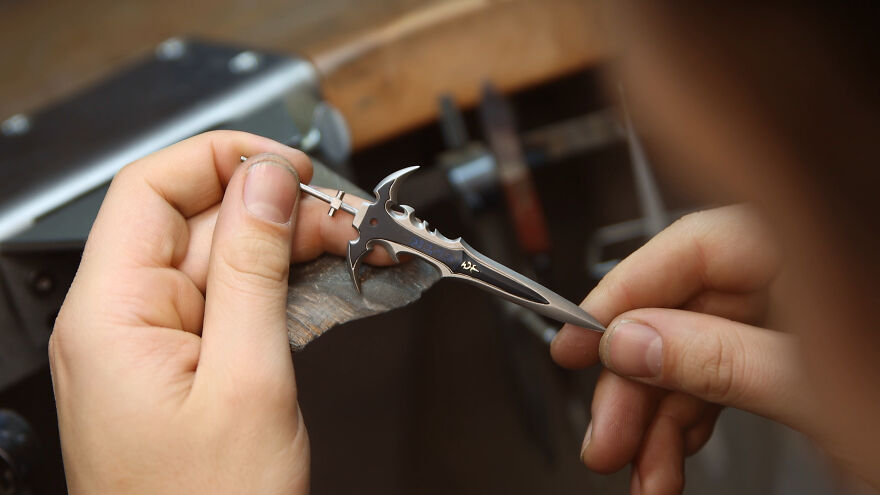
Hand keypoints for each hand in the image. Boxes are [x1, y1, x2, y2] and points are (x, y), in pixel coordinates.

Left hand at [49, 131, 384, 493]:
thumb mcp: (247, 378)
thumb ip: (255, 269)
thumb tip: (266, 182)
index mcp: (112, 314)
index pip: (152, 188)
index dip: (223, 160)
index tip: (290, 167)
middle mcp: (124, 320)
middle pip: (202, 224)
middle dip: (280, 214)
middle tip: (349, 226)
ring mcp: (157, 344)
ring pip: (228, 262)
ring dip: (292, 252)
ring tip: (355, 257)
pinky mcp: (189, 365)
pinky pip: (237, 304)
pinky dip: (285, 291)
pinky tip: (327, 289)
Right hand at [551, 206, 813, 493]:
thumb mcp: (809, 386)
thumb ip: (717, 358)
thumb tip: (631, 341)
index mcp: (808, 246)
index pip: (693, 247)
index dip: (624, 293)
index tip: (577, 339)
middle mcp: (798, 271)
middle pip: (685, 310)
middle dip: (638, 383)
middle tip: (607, 435)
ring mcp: (797, 313)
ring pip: (696, 352)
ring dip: (657, 416)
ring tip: (639, 470)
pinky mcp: (794, 352)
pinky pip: (722, 376)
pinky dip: (689, 419)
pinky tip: (668, 455)